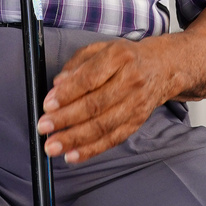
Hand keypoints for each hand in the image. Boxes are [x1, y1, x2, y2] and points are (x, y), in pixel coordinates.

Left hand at [37, 36, 172, 162]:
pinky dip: (91, 150)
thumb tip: (58, 84)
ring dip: (75, 139)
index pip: (89, 79)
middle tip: (44, 127)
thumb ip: (76, 65)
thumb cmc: (124, 58)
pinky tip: (72, 156)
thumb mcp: (99, 49)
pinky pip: (112, 139)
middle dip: (66, 119)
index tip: (47, 105)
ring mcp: (135, 104)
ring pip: (103, 126)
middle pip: (95, 105)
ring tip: (53, 146)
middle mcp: (130, 81)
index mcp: (118, 57)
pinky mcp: (137, 122)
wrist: (162, 68)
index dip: (67, 94)